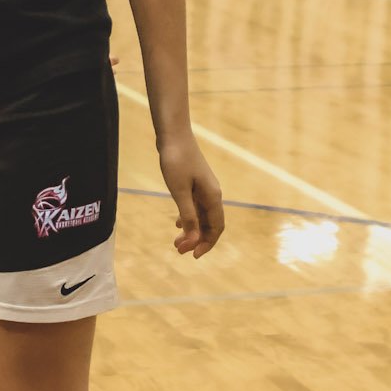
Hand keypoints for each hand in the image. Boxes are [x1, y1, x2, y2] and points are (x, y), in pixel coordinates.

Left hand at [157, 132, 224, 258]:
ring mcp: (204, 188)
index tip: (193, 255)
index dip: (207, 243)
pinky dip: (189, 217)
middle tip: (179, 250)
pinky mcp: (195, 183)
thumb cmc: (176, 161)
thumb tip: (193, 239)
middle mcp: (212, 194)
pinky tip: (178, 222)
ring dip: (192, 230)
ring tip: (177, 241)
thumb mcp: (179, 191)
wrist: (174, 134)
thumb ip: (188, 215)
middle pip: (210, 224)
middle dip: (197, 239)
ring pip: (202, 216)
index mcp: (212, 197)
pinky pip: (196, 207)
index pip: (216, 227)